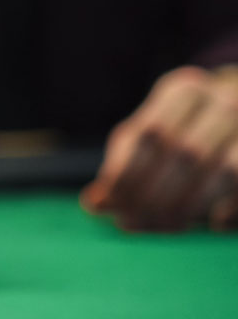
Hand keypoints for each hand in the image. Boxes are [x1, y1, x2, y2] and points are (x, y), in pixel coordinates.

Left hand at [82, 65, 237, 231]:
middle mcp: (223, 100)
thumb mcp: (147, 137)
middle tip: (129, 224)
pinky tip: (214, 224)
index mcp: (184, 90)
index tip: (105, 206)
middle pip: (183, 153)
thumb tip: (95, 204)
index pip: (147, 135)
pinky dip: (231, 207)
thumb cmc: (184, 132)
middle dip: (153, 196)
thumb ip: (121, 165)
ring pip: (219, 169)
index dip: (125, 175)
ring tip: (163, 228)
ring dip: (188, 206)